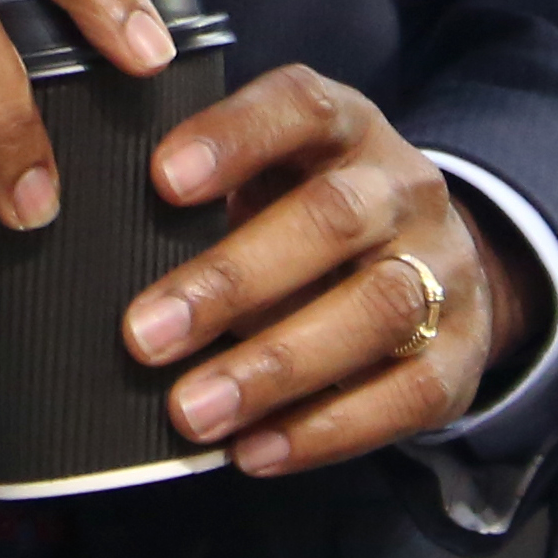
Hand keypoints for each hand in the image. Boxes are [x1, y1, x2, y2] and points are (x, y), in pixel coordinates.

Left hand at [120, 67, 502, 473]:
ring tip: (190, 411)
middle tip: (143, 336)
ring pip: (375, 309)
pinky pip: (406, 394)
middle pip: (332, 219)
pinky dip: (326, 429)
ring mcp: (445, 268)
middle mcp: (403, 187)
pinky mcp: (462, 353)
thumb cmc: (303, 215)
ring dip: (275, 368)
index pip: (299, 106)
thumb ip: (199, 201)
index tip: (160, 179)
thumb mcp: (265, 179)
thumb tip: (95, 258)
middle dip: (231, 281)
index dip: (233, 137)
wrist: (434, 265)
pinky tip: (255, 451)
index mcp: (344, 127)